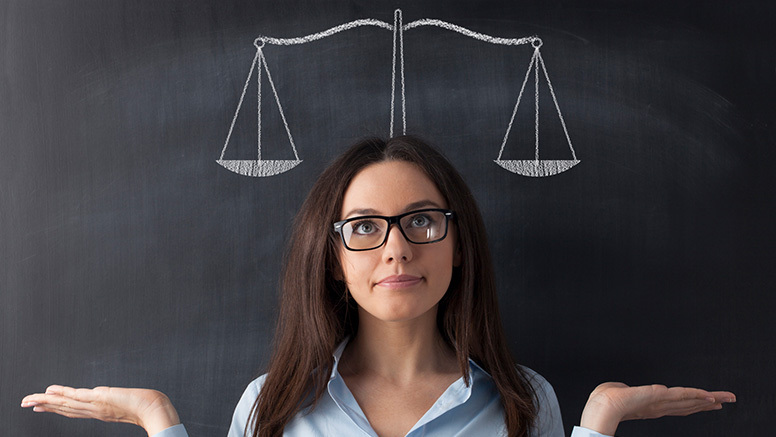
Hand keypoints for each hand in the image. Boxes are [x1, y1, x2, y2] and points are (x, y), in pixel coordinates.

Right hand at [21, 385, 179, 436]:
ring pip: (65, 403)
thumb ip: (112, 399)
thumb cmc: (146, 406)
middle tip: (26, 403)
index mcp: (99, 412)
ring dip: (46, 401)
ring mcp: (95, 405)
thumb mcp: (125, 403)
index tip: (42, 406)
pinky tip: (50, 391)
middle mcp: (94, 410)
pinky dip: (61, 394)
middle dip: (44, 406)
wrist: (154, 409)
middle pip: (64, 408)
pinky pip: (76, 396)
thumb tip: (104, 393)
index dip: (56, 408)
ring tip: (30, 400)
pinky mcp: (99, 399)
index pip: (73, 410)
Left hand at [580, 382, 735, 435]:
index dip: (694, 404)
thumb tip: (623, 388)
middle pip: (689, 404)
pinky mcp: (660, 397)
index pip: (678, 405)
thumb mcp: (620, 393)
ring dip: (709, 399)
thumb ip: (626, 391)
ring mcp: (661, 403)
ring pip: (690, 400)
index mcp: (652, 406)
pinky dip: (697, 395)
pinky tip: (709, 396)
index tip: (708, 402)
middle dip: (708, 403)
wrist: (604, 405)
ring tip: (726, 398)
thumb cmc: (605, 400)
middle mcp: (660, 407)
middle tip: (727, 400)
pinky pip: (683, 395)